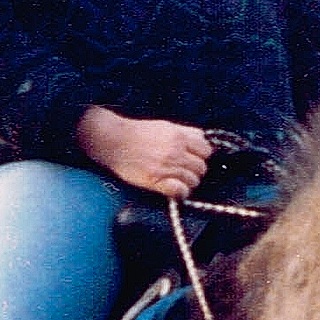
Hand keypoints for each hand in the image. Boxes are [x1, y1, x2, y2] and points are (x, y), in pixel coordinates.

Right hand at [76, 107, 212, 197]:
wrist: (113, 140)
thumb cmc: (136, 133)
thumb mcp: (164, 126)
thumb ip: (184, 132)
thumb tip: (201, 138)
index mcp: (179, 136)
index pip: (206, 150)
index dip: (201, 156)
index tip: (193, 159)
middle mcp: (176, 151)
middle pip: (201, 167)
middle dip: (195, 171)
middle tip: (184, 172)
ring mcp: (167, 166)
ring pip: (193, 181)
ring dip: (188, 183)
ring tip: (177, 181)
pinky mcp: (156, 180)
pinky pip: (181, 191)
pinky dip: (180, 193)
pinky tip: (173, 190)